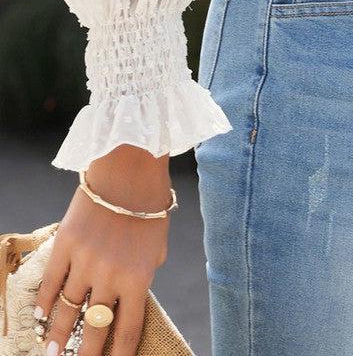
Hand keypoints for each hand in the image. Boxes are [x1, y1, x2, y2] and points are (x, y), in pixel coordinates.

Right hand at [34, 146, 171, 355]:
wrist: (128, 169)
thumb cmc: (148, 206)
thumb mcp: (157, 244)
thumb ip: (146, 272)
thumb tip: (134, 295)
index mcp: (139, 279)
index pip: (127, 330)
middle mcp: (111, 276)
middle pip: (95, 329)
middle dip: (85, 355)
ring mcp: (85, 263)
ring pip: (68, 312)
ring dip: (57, 337)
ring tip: (50, 353)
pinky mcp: (65, 246)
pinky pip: (51, 283)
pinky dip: (45, 302)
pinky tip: (42, 315)